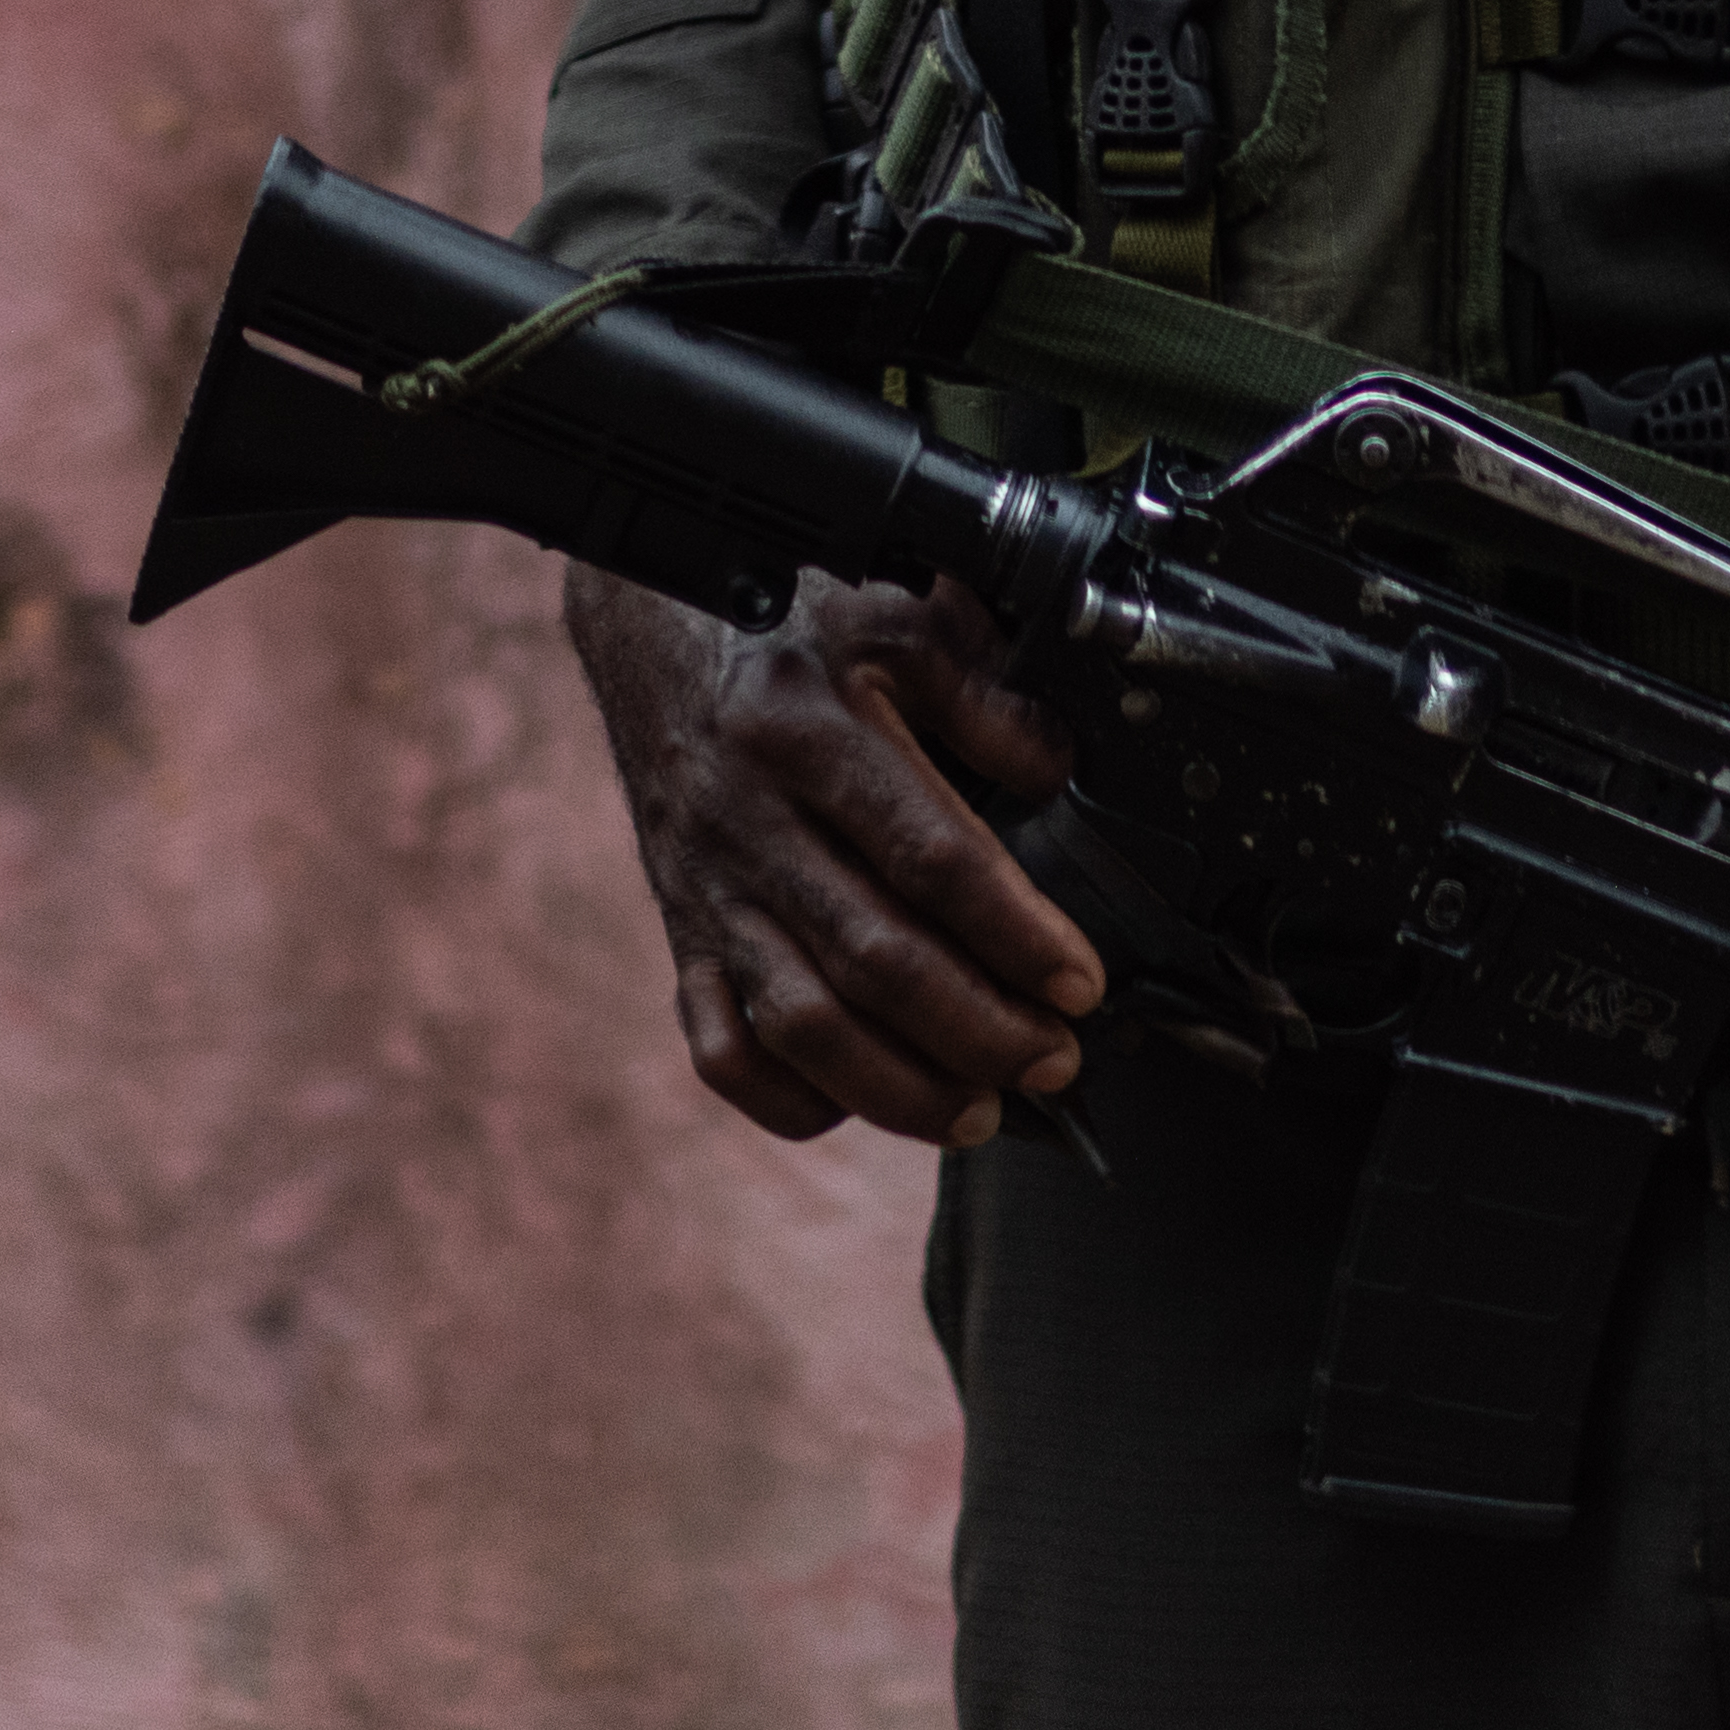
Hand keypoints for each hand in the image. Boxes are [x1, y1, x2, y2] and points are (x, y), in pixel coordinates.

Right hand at [567, 568, 1104, 1151]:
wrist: (649, 629)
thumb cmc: (787, 625)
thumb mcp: (894, 617)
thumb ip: (986, 690)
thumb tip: (1056, 771)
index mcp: (809, 734)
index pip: (929, 858)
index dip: (1014, 932)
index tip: (1079, 982)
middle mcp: (750, 823)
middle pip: (871, 960)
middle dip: (977, 1030)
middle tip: (1055, 1059)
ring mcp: (709, 891)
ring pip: (798, 1024)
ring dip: (898, 1089)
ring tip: (982, 1112)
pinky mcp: (684, 935)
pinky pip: (718, 1045)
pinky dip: (785, 1096)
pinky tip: (856, 1105)